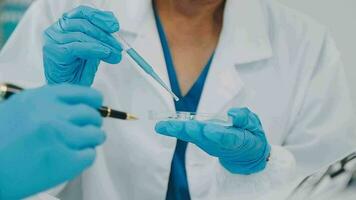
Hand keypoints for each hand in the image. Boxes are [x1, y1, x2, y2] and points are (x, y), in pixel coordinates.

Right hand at [0, 84, 104, 198]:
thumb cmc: (0, 140)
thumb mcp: (19, 108)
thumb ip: (47, 104)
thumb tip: (77, 106)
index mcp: (41, 99)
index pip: (83, 93)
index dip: (94, 100)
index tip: (97, 105)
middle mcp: (52, 115)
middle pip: (91, 114)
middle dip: (93, 122)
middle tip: (88, 129)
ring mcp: (60, 137)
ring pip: (95, 134)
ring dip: (92, 139)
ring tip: (83, 144)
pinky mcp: (64, 162)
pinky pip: (90, 155)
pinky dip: (85, 156)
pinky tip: (74, 158)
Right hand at [43, 5, 122, 85]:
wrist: (70, 91)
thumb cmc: (79, 70)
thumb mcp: (94, 49)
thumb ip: (101, 37)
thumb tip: (114, 27)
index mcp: (65, 24)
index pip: (83, 12)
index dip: (100, 16)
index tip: (115, 26)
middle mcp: (56, 29)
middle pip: (84, 23)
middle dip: (105, 34)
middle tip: (118, 45)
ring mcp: (53, 39)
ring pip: (81, 34)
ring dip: (103, 44)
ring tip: (114, 53)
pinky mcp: (53, 51)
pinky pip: (76, 46)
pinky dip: (93, 49)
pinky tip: (104, 53)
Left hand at [155, 108, 270, 174]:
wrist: (247, 157)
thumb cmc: (251, 137)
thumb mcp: (255, 127)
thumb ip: (245, 119)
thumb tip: (232, 113)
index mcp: (236, 140)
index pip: (226, 138)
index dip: (216, 134)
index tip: (207, 130)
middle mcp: (219, 144)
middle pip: (202, 137)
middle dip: (186, 131)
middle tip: (171, 126)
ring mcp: (209, 144)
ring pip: (191, 137)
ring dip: (176, 131)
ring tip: (162, 125)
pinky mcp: (202, 142)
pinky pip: (188, 135)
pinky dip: (176, 130)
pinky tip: (164, 126)